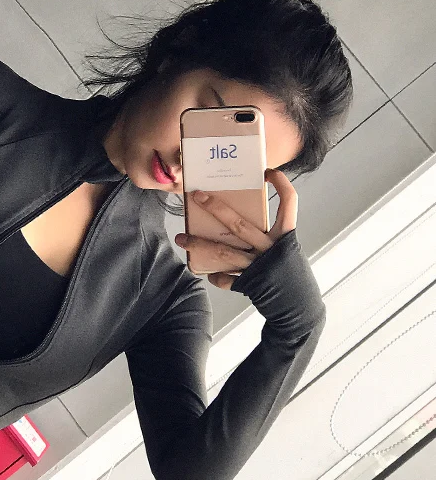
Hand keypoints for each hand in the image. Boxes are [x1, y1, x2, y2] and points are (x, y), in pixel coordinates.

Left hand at [174, 168, 297, 290]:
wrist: (299, 307)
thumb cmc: (290, 274)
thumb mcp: (286, 250)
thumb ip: (267, 237)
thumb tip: (237, 223)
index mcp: (286, 236)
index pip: (289, 202)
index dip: (281, 184)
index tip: (268, 172)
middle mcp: (271, 248)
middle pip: (239, 224)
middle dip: (216, 208)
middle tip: (197, 196)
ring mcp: (258, 266)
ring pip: (223, 252)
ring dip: (199, 244)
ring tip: (181, 239)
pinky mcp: (249, 283)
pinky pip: (226, 279)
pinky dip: (216, 276)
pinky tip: (210, 273)